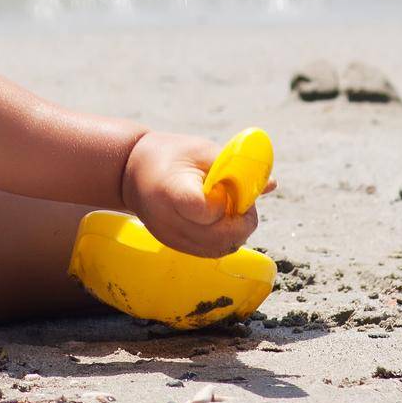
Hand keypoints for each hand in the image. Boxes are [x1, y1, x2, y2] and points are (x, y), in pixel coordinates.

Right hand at [119, 131, 267, 257]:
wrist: (130, 172)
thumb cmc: (170, 154)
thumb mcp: (202, 150)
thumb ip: (235, 168)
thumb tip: (271, 184)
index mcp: (172, 190)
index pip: (204, 210)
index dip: (224, 205)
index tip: (227, 191)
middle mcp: (169, 220)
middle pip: (217, 238)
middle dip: (242, 225)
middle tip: (245, 207)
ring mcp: (170, 237)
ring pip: (217, 250)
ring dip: (235, 234)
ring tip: (232, 212)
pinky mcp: (174, 246)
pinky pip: (209, 252)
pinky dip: (224, 240)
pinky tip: (222, 220)